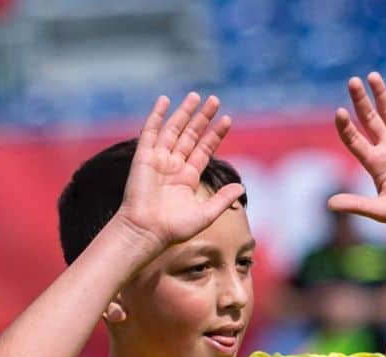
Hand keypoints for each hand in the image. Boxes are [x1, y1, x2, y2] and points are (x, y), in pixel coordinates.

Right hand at [114, 93, 244, 257]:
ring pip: (174, 129)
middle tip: (215, 100)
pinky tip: (164, 100)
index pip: (204, 149)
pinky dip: (156, 115)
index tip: (227, 119)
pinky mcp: (144, 157)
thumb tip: (241, 187)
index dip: (215, 134)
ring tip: (197, 96)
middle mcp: (174, 166)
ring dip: (184, 112)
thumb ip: (222, 199)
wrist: (147, 231)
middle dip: (202, 118)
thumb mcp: (205, 214)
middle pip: (191, 135)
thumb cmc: (174, 228)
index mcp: (188, 178)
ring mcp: (159, 159)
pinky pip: (150, 131)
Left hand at [328, 72, 385, 234]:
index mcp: (375, 164)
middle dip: (360, 101)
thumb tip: (329, 205)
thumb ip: (357, 205)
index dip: (345, 126)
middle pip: (369, 119)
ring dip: (381, 93)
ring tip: (372, 76)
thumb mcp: (383, 211)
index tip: (339, 112)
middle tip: (352, 82)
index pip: (354, 140)